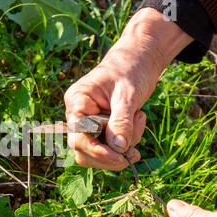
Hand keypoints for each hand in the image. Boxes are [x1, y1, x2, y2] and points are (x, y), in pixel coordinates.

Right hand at [65, 8, 192, 170]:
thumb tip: (118, 148)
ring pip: (94, 154)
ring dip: (117, 152)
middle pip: (82, 150)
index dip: (95, 150)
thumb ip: (121, 121)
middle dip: (109, 155)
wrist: (139, 61)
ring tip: (138, 127)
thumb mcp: (127, 95)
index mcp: (77, 102)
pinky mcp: (99, 130)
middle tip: (134, 151)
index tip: (119, 156)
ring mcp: (87, 125)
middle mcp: (77, 115)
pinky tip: (136, 134)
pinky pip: (106, 149)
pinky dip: (122, 148)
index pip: (77, 135)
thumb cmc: (131, 70)